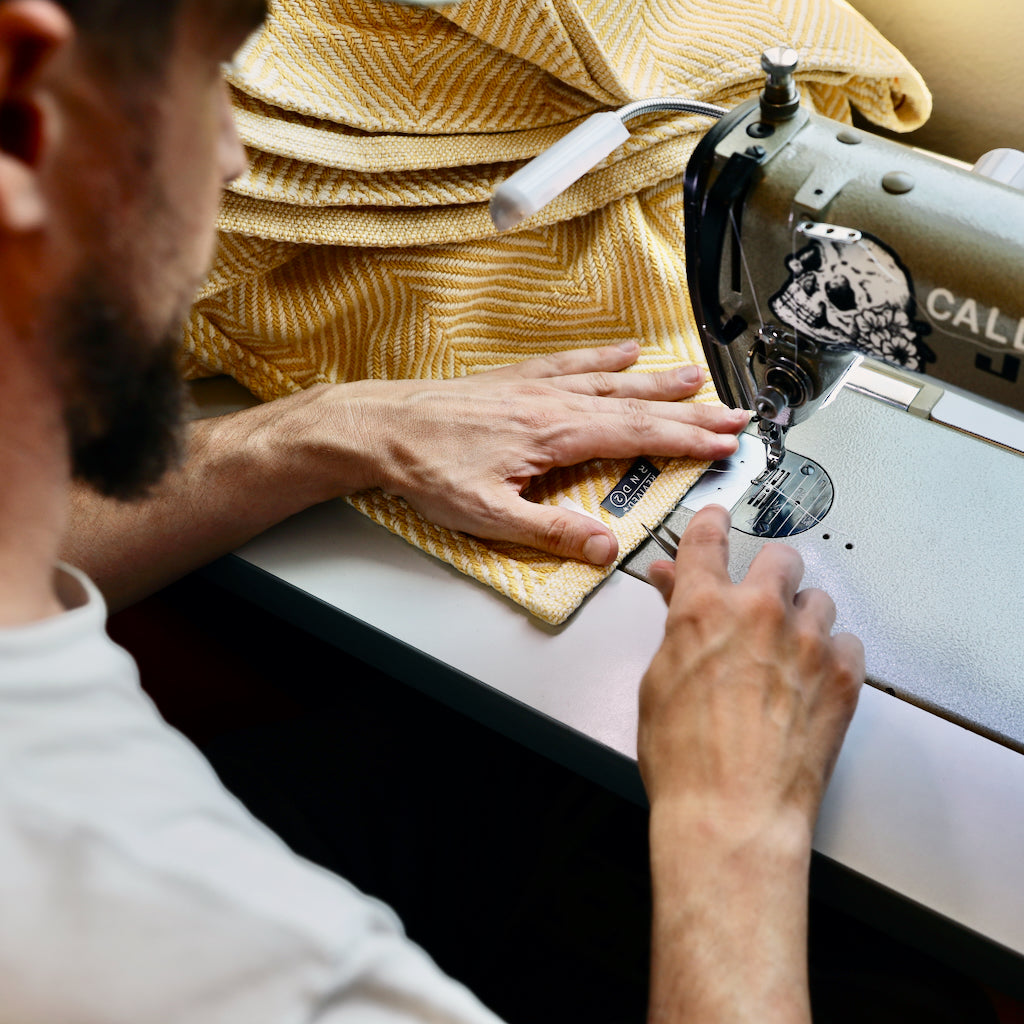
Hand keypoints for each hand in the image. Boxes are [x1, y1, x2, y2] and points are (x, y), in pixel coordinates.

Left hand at [294, 342, 748, 563]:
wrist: (383, 427)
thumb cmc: (428, 469)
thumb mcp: (490, 515)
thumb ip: (552, 532)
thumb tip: (606, 546)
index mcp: (556, 435)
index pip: (638, 438)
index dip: (687, 441)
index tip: (724, 443)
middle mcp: (555, 403)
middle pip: (637, 406)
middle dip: (690, 411)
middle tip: (732, 413)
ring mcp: (538, 386)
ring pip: (612, 381)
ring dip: (657, 382)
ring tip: (694, 377)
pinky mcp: (518, 380)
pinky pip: (573, 363)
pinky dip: (603, 358)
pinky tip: (625, 352)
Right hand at [639, 504, 863, 838]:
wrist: (733, 814)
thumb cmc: (686, 760)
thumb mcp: (659, 679)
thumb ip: (674, 622)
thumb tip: (672, 586)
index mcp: (704, 608)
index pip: (708, 537)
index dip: (712, 523)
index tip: (719, 520)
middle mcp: (760, 613)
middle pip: (780, 556)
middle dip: (769, 572)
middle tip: (760, 598)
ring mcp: (807, 642)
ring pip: (819, 599)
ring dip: (803, 616)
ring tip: (786, 652)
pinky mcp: (843, 677)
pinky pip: (849, 643)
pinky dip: (832, 654)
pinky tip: (812, 679)